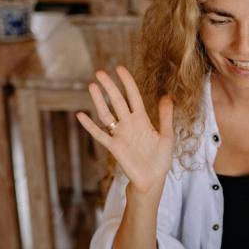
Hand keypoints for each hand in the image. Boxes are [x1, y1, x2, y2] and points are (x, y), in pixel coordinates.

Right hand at [76, 67, 173, 194]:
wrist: (153, 179)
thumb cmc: (161, 159)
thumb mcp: (167, 136)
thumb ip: (165, 117)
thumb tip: (167, 96)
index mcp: (142, 119)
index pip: (133, 96)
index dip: (127, 82)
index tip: (120, 68)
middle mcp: (129, 124)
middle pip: (117, 101)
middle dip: (109, 87)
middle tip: (100, 72)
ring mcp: (120, 135)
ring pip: (106, 114)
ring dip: (99, 101)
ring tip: (91, 86)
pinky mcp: (114, 147)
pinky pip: (100, 135)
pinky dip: (90, 126)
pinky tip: (81, 115)